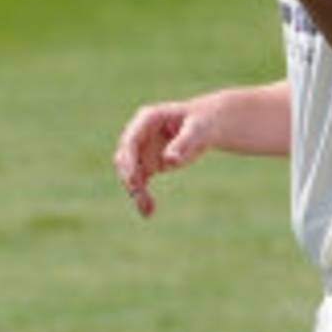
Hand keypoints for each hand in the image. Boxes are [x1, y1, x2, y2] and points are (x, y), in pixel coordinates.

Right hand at [113, 98, 211, 216]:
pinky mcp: (147, 163)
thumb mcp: (199, 130)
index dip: (129, 160)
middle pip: (125, 158)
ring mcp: (142, 150)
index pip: (130, 141)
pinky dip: (142, 196)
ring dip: (136, 192)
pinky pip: (139, 182)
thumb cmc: (203, 122)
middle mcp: (139, 134)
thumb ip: (184, 142)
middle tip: (140, 197)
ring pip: (130, 174)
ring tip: (148, 211)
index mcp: (147, 119)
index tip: (134, 180)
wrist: (207, 125)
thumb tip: (169, 160)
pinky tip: (148, 212)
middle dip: (130, 179)